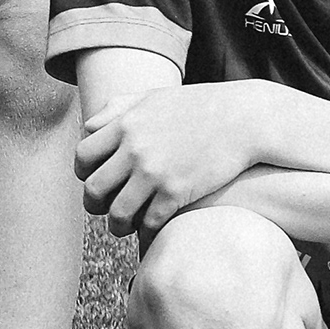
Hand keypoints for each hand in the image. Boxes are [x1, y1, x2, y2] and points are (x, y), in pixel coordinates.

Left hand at [76, 86, 257, 234]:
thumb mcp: (156, 97)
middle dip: (95, 204)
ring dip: (118, 225)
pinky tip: (152, 230)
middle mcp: (135, 149)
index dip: (84, 172)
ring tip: (125, 226)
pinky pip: (149, 223)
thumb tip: (88, 125)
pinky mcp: (177, 192)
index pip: (82, 156)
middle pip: (94, 188)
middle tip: (104, 208)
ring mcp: (155, 172)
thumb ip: (119, 107)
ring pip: (118, 212)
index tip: (95, 179)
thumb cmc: (202, 106)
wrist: (247, 118)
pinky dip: (146, 231)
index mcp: (126, 124)